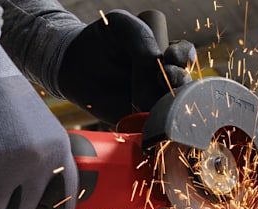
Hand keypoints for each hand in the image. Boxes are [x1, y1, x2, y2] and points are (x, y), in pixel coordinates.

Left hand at [57, 10, 195, 123]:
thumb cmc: (100, 39)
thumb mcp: (123, 28)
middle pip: (186, 85)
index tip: (169, 58)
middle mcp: (163, 78)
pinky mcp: (139, 122)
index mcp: (165, 53)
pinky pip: (154, 129)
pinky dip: (155, 130)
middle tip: (163, 80)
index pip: (185, 56)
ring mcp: (153, 101)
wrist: (71, 63)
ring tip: (150, 102)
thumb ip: (143, 48)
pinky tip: (149, 126)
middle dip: (179, 83)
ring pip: (173, 110)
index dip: (182, 58)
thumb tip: (157, 82)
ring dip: (167, 108)